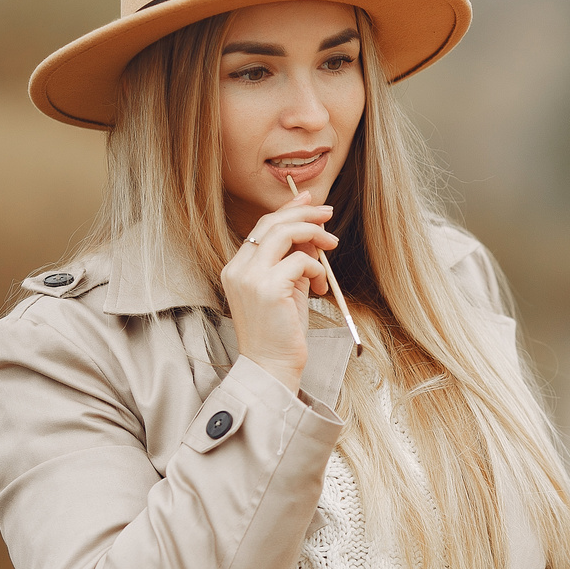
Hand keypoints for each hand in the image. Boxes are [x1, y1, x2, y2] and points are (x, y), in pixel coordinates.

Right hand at [220, 190, 337, 395]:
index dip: (287, 210)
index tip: (309, 201)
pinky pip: (300, 261)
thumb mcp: (289, 290)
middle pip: (271, 223)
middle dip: (303, 213)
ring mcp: (250, 278)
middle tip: (327, 213)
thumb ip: (296, 262)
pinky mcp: (268, 288)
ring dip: (313, 234)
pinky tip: (321, 287)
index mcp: (237, 268)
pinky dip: (316, 269)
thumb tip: (313, 236)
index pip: (262, 228)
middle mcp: (238, 269)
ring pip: (284, 234)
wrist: (272, 367)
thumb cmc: (281, 332)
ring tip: (332, 244)